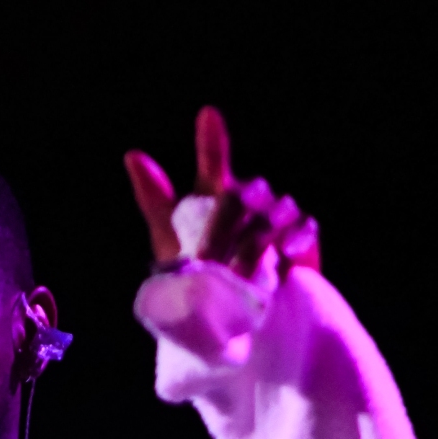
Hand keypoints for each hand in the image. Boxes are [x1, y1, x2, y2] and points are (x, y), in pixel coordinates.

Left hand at [123, 106, 319, 278]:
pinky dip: (296, 237)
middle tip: (206, 260)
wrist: (234, 323)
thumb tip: (132, 154)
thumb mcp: (170, 241)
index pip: (213, 163)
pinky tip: (285, 253)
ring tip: (240, 274)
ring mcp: (276, 219)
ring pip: (274, 209)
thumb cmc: (199, 279)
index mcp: (213, 197)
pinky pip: (304, 226)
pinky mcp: (301, 240)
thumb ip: (156, 199)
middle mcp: (247, 201)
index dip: (211, 142)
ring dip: (255, 240)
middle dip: (223, 226)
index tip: (207, 116)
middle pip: (242, 194)